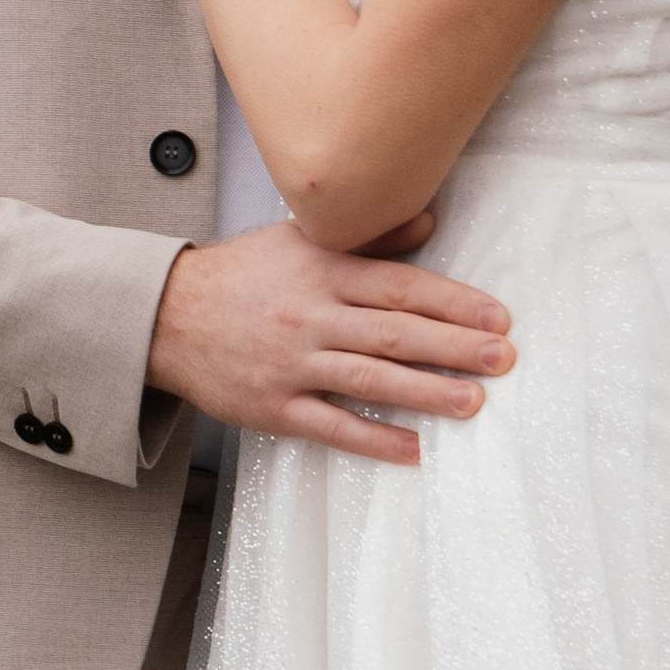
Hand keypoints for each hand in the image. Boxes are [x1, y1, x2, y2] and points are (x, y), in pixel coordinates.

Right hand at [148, 217, 514, 466]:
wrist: (167, 316)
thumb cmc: (241, 275)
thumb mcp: (298, 240)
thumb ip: (368, 236)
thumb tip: (430, 221)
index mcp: (321, 270)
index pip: (399, 286)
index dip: (452, 302)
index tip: (497, 316)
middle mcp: (310, 315)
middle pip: (393, 333)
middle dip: (454, 347)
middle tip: (502, 359)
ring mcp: (291, 363)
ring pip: (369, 379)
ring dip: (425, 392)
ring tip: (472, 402)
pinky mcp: (272, 406)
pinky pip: (332, 425)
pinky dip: (374, 438)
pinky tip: (413, 448)